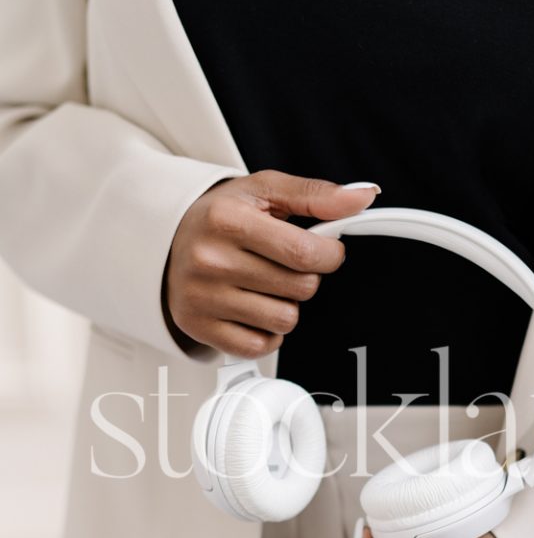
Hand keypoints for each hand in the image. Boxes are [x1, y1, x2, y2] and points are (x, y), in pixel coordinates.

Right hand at [164, 170, 379, 355]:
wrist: (167, 240)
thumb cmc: (222, 216)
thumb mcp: (265, 191)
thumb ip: (317, 195)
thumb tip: (363, 196)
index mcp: (228, 220)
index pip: (304, 253)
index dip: (330, 255)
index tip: (326, 250)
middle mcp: (210, 260)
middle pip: (300, 288)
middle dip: (306, 277)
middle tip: (284, 264)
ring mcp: (203, 298)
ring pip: (285, 320)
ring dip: (288, 305)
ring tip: (265, 284)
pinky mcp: (199, 328)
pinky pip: (261, 346)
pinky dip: (267, 332)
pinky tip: (253, 308)